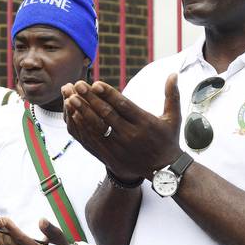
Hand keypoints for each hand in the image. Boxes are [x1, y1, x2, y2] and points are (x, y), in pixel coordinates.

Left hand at [62, 75, 182, 181]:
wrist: (164, 171)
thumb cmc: (168, 140)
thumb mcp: (173, 118)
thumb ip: (172, 95)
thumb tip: (174, 74)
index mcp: (145, 123)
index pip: (123, 106)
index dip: (108, 94)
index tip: (95, 83)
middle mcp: (131, 135)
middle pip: (106, 114)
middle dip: (90, 99)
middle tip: (77, 85)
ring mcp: (119, 147)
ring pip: (96, 127)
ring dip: (82, 112)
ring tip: (70, 98)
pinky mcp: (110, 156)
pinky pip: (92, 140)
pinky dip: (82, 128)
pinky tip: (74, 116)